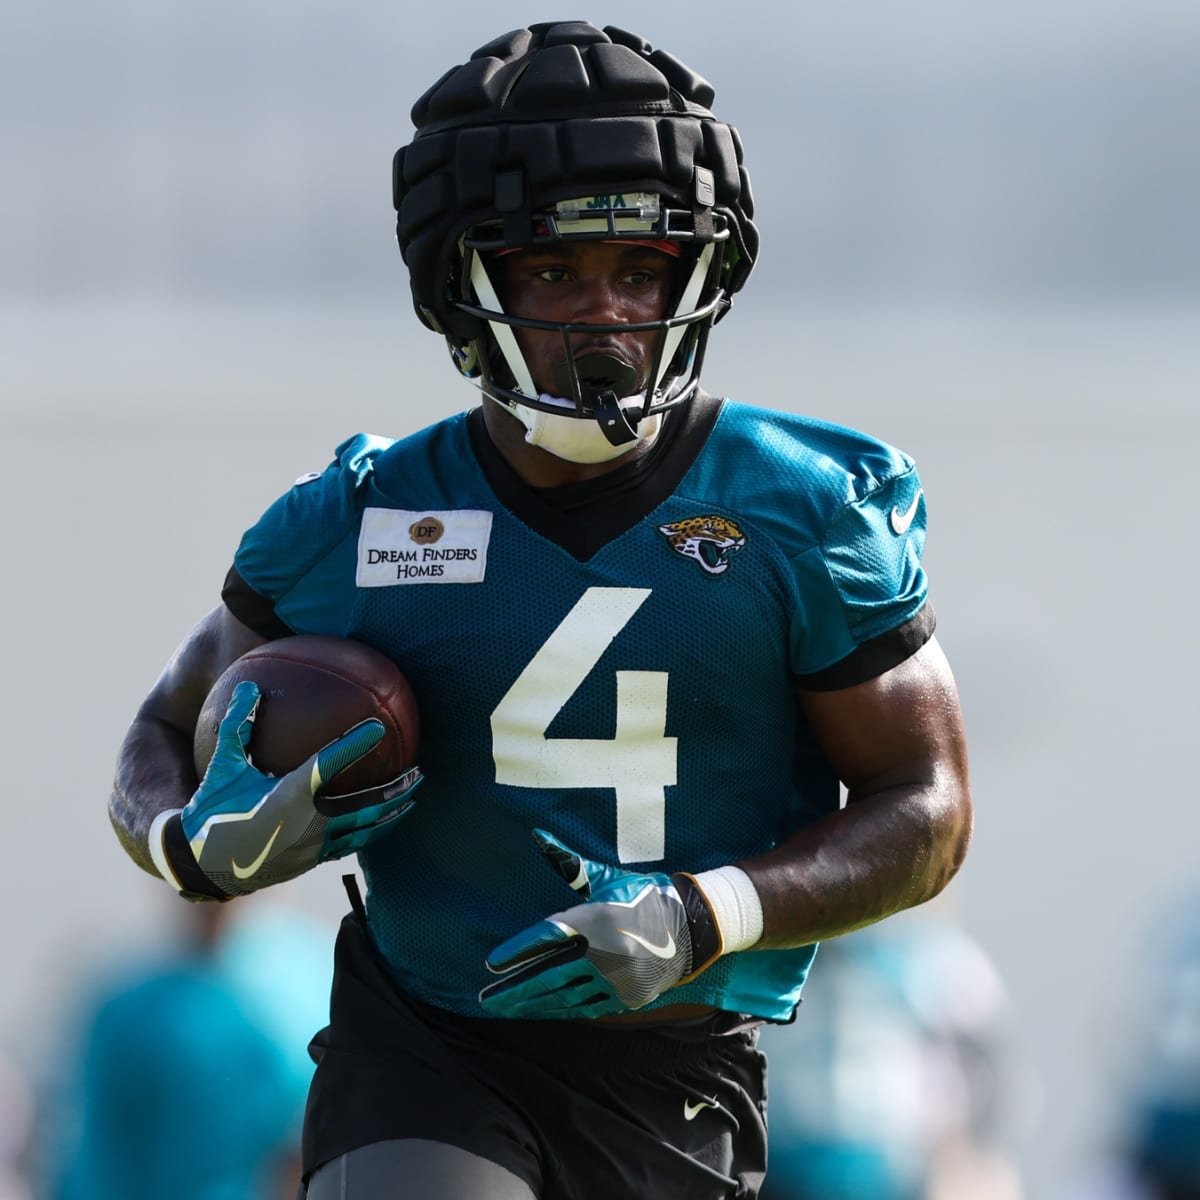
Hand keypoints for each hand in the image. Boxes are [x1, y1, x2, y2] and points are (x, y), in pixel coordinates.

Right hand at [152, 680, 420, 899]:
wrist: (199, 865)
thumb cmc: (210, 810)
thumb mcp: (222, 766)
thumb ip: (236, 726)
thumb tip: (247, 686)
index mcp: (289, 795)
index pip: (329, 764)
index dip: (355, 744)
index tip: (377, 726)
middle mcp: (308, 824)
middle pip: (366, 807)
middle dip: (397, 790)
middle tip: (419, 772)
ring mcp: (313, 847)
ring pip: (364, 832)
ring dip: (391, 814)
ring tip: (412, 799)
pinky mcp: (310, 861)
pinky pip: (349, 845)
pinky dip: (369, 832)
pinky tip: (378, 823)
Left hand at [479, 830, 720, 1019]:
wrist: (692, 926)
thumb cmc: (643, 895)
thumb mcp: (606, 878)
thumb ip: (569, 863)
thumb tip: (539, 835)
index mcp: (594, 921)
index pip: (545, 939)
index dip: (516, 953)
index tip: (491, 964)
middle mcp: (601, 954)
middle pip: (547, 976)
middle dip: (514, 990)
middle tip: (486, 999)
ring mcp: (614, 980)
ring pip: (563, 996)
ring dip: (532, 1004)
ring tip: (506, 1009)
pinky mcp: (625, 997)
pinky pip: (586, 1007)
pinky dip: (561, 1010)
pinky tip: (542, 1011)